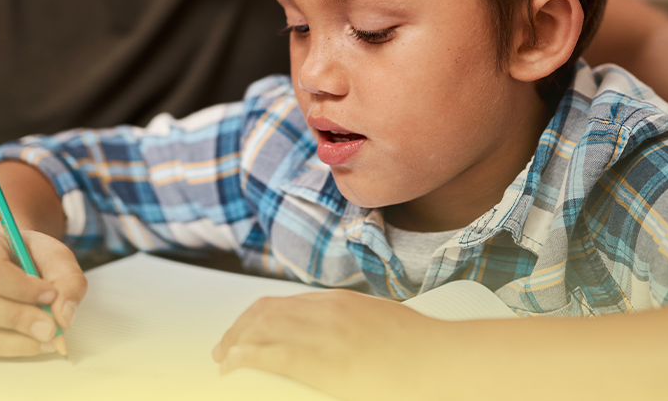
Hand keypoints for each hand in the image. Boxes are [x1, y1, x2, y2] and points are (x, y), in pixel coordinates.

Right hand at [0, 229, 85, 356]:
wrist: (11, 261)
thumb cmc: (29, 256)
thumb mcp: (55, 256)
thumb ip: (68, 280)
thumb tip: (63, 316)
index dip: (22, 288)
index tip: (51, 294)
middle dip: (19, 319)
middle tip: (52, 327)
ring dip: (18, 340)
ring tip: (48, 336)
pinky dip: (11, 348)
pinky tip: (34, 342)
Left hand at [212, 290, 435, 400]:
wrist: (443, 360)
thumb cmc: (424, 351)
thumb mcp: (383, 328)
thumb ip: (356, 329)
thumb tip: (346, 345)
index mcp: (339, 303)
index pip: (283, 304)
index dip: (256, 318)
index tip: (245, 332)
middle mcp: (325, 312)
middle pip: (265, 314)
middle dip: (239, 330)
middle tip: (224, 348)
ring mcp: (323, 334)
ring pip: (262, 329)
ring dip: (236, 343)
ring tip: (224, 359)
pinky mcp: (322, 361)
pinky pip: (272, 354)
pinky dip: (247, 356)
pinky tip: (234, 364)